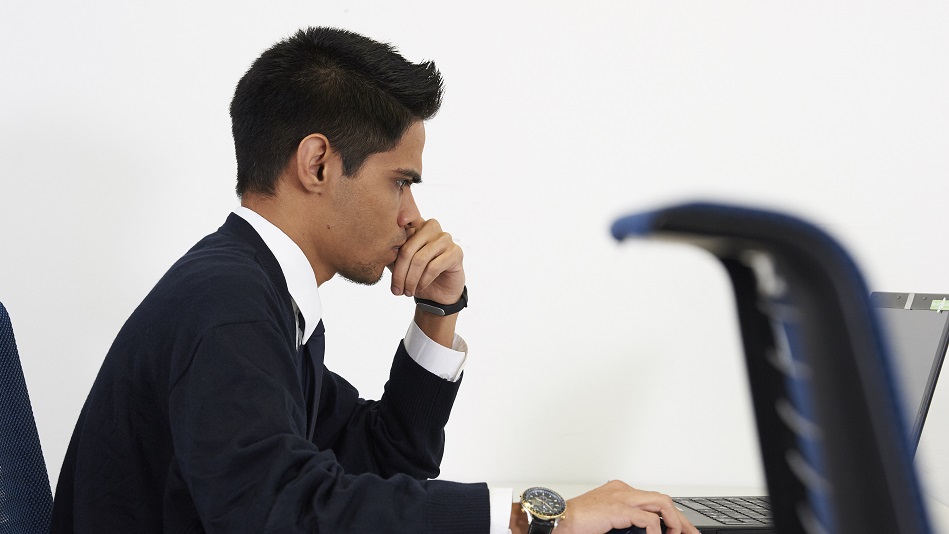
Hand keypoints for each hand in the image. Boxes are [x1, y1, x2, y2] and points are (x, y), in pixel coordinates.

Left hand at [388, 218, 464, 303]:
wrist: (438, 293)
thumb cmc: (417, 276)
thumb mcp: (399, 265)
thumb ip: (390, 255)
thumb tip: (378, 253)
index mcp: (416, 226)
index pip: (401, 231)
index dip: (397, 230)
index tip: (393, 229)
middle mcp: (431, 227)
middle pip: (408, 249)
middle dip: (400, 273)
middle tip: (396, 290)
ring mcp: (445, 238)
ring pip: (420, 259)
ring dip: (411, 280)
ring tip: (407, 292)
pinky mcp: (456, 252)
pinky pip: (434, 267)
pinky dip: (423, 281)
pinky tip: (420, 288)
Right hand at [555, 481, 698, 533]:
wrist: (557, 519)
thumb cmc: (575, 523)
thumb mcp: (606, 521)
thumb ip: (623, 523)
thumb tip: (641, 533)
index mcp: (619, 492)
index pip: (653, 500)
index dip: (670, 516)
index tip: (680, 530)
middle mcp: (623, 490)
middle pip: (662, 500)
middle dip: (680, 519)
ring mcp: (621, 497)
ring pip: (661, 503)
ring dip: (673, 522)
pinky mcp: (618, 508)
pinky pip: (647, 518)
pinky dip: (655, 530)